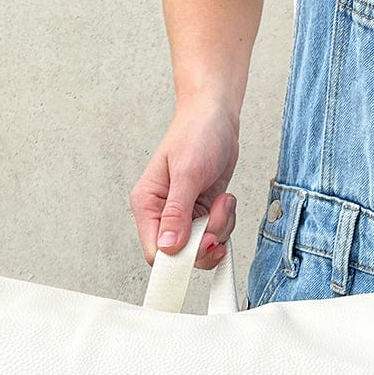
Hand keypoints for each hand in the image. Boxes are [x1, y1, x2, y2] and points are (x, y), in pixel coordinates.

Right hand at [130, 97, 238, 268]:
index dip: (178, 258)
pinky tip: (224, 200)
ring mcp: (184, 216)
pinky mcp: (202, 213)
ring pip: (203, 246)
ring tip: (222, 200)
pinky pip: (216, 234)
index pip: (155, 252)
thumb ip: (177, 213)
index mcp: (148, 205)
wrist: (215, 116)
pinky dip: (226, 222)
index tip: (201, 245)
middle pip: (182, 255)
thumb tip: (168, 246)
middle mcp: (163, 214)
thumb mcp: (187, 173)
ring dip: (219, 228)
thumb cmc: (196, 133)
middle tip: (216, 218)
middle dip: (206, 240)